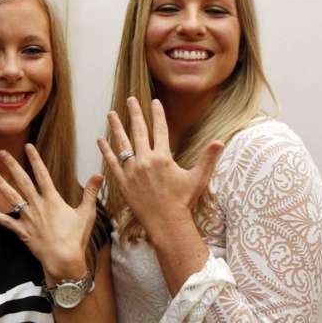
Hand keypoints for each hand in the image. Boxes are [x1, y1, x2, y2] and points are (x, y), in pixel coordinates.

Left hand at [0, 144, 102, 281]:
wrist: (64, 259)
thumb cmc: (76, 237)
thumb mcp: (87, 213)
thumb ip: (91, 192)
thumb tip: (99, 174)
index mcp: (52, 200)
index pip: (42, 174)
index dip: (35, 159)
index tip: (29, 146)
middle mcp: (37, 205)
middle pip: (22, 181)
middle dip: (12, 165)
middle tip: (2, 152)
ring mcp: (27, 218)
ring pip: (10, 197)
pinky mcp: (22, 231)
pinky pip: (5, 222)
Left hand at [97, 97, 223, 241]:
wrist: (166, 223)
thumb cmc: (183, 201)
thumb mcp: (198, 178)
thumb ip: (208, 158)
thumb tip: (221, 141)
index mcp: (163, 158)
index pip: (161, 129)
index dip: (158, 114)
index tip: (155, 101)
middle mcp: (146, 161)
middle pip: (139, 131)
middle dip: (135, 113)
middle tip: (130, 99)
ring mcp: (132, 170)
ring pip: (122, 143)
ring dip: (117, 127)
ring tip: (111, 114)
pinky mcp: (122, 181)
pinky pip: (112, 162)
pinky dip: (106, 150)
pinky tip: (101, 140)